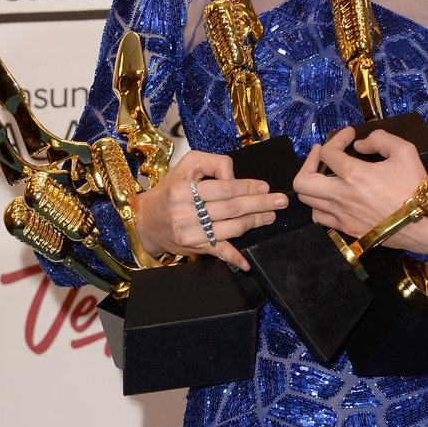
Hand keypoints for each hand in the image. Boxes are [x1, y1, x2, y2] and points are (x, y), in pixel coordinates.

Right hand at [134, 149, 287, 270]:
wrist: (147, 219)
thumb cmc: (171, 188)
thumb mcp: (188, 164)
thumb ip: (214, 163)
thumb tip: (235, 177)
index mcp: (184, 190)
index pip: (224, 188)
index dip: (247, 187)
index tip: (265, 187)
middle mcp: (186, 213)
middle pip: (231, 209)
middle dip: (260, 205)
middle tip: (280, 201)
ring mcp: (190, 234)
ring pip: (230, 229)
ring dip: (255, 223)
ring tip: (271, 216)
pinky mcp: (194, 248)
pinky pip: (217, 253)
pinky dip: (233, 258)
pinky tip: (246, 262)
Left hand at [293, 127, 427, 254]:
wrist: (424, 226)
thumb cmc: (415, 187)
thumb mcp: (405, 152)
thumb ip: (380, 139)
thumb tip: (359, 145)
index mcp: (354, 175)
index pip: (328, 152)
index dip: (336, 138)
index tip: (350, 136)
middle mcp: (341, 197)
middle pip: (301, 182)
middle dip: (308, 162)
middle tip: (322, 155)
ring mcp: (341, 216)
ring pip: (307, 201)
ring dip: (313, 184)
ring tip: (326, 175)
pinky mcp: (346, 230)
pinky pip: (320, 218)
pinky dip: (320, 204)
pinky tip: (333, 196)